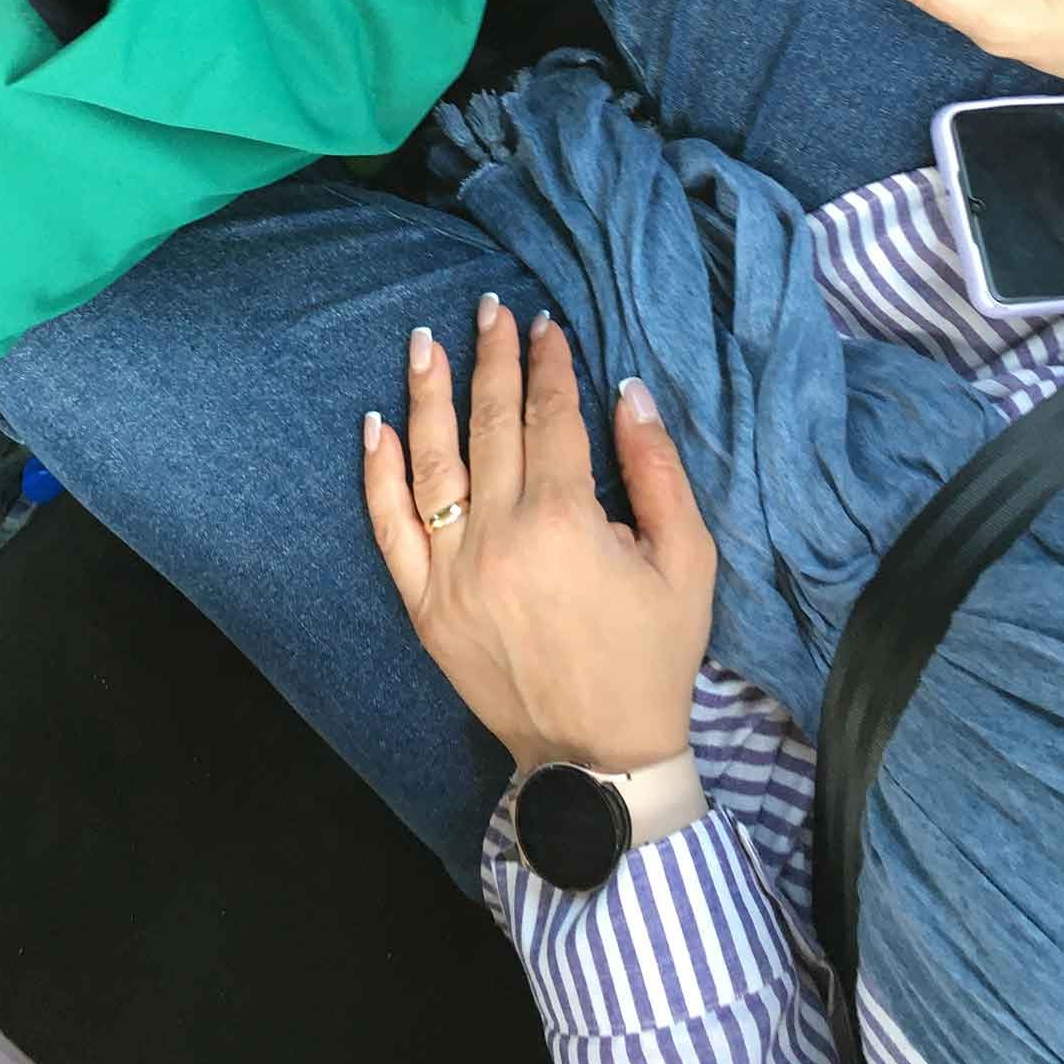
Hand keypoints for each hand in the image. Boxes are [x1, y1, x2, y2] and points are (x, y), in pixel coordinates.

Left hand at [363, 298, 715, 777]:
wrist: (599, 756)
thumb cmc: (652, 654)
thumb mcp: (687, 561)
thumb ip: (657, 471)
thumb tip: (627, 392)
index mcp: (565, 521)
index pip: (551, 418)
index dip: (548, 364)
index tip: (544, 324)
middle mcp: (499, 536)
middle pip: (491, 425)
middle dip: (492, 359)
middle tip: (489, 307)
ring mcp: (452, 571)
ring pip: (432, 462)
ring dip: (427, 394)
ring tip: (426, 341)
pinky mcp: (424, 605)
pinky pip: (390, 527)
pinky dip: (379, 473)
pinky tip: (377, 425)